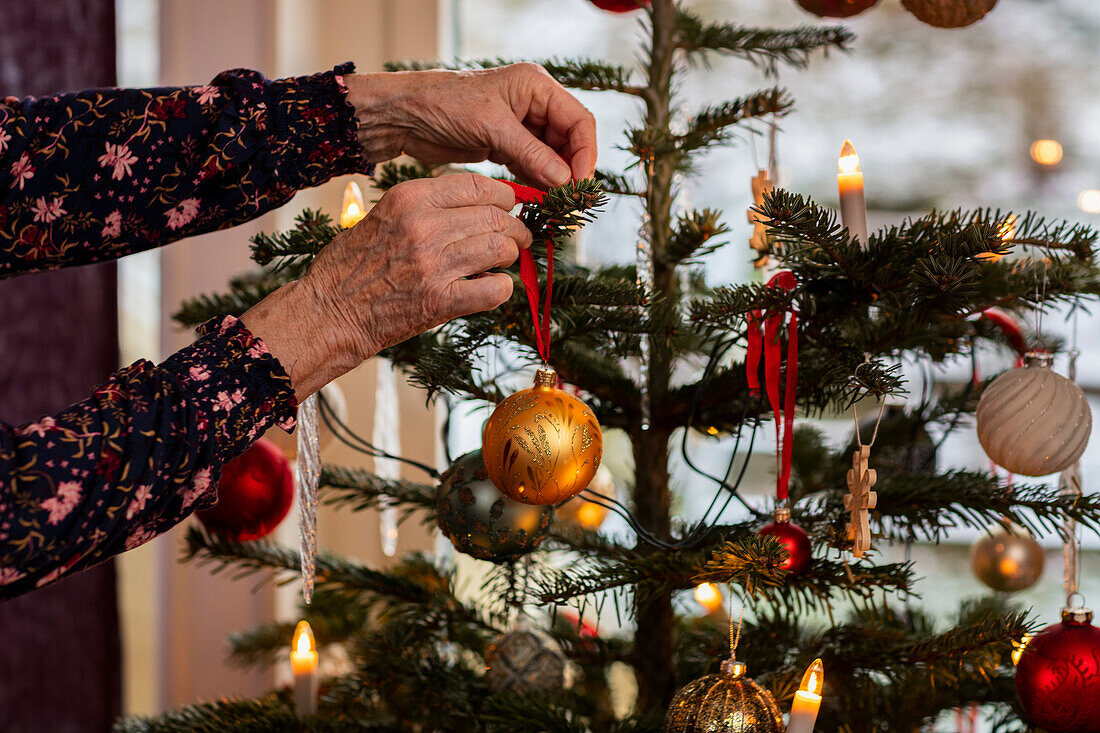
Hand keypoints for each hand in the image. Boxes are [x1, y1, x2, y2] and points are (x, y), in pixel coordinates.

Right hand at [240, 174, 529, 398]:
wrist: (329, 312)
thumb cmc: (352, 266)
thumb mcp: (383, 216)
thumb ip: (426, 207)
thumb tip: (475, 205)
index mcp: (409, 198)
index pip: (477, 185)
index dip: (504, 195)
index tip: (510, 206)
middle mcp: (423, 226)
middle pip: (495, 217)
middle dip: (515, 228)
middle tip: (518, 238)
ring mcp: (433, 264)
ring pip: (500, 249)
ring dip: (510, 256)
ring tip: (505, 262)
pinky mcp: (439, 301)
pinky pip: (495, 289)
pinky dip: (502, 288)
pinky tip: (493, 287)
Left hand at [345, 64, 596, 187]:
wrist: (405, 116)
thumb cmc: (443, 106)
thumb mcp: (491, 127)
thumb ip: (531, 153)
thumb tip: (564, 180)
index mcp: (536, 86)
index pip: (579, 121)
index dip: (585, 154)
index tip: (579, 185)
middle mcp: (533, 103)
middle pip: (570, 140)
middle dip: (571, 170)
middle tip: (568, 202)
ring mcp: (520, 125)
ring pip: (553, 156)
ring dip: (554, 180)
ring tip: (554, 205)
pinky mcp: (505, 144)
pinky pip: (532, 165)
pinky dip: (536, 181)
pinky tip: (535, 198)